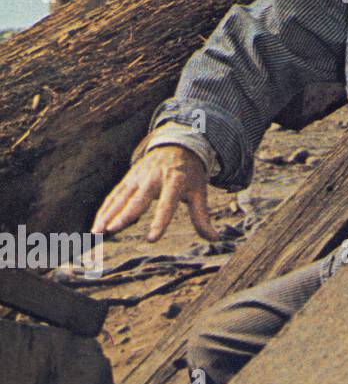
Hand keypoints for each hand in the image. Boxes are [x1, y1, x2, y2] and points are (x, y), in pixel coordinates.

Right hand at [92, 144, 216, 242]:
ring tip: (96, 233)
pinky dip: (104, 210)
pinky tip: (96, 226)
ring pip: (120, 198)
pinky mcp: (128, 179)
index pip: (167, 204)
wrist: (177, 144)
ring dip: (107, 215)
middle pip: (138, 200)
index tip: (151, 239)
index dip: (159, 222)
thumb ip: (202, 216)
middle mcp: (154, 178)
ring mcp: (138, 177)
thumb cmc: (190, 173)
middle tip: (112, 230)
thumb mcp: (200, 191)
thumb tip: (214, 239)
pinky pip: (114, 196)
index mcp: (175, 181)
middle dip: (124, 215)